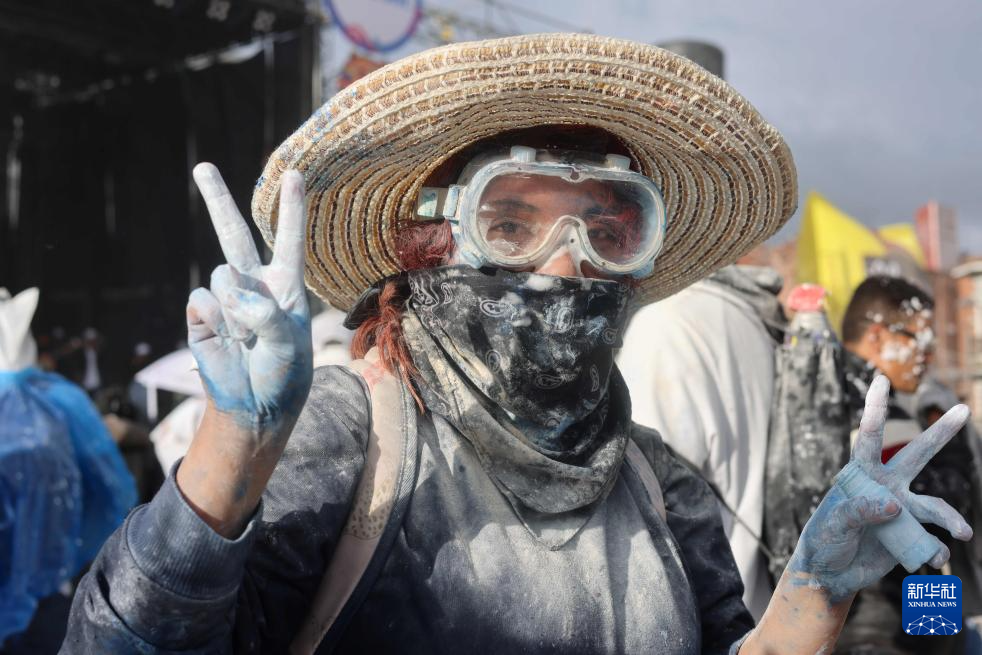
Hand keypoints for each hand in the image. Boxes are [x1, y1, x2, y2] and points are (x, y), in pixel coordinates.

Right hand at [186, 164, 312, 440]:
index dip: (291, 208)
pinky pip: (203, 300)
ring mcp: (225, 299)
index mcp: (285, 287)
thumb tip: (229, 294)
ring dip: (236, 309)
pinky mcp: (201, 316)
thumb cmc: (284, 374)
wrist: (256, 407)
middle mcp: (254, 286)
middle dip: (217, 200)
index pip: (288, 240)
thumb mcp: (290, 343)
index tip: (295, 174)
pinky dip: (217, 320)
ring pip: (222, 276)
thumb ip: (265, 313)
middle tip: (202, 167)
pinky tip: (228, 342)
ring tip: (248, 340)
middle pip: (234, 234)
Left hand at [788, 375, 972, 601]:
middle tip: (962, 410)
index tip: (880, 380)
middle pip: (917, 455)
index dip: (876, 409)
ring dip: (951, 520)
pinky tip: (930, 561)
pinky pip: (933, 541)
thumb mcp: (833, 525)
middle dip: (940, 434)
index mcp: (861, 476)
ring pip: (935, 507)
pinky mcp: (910, 536)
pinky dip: (936, 552)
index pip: (868, 436)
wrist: (831, 574)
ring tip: (962, 533)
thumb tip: (892, 505)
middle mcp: (886, 487)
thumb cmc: (825, 541)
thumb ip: (858, 512)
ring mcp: (901, 511)